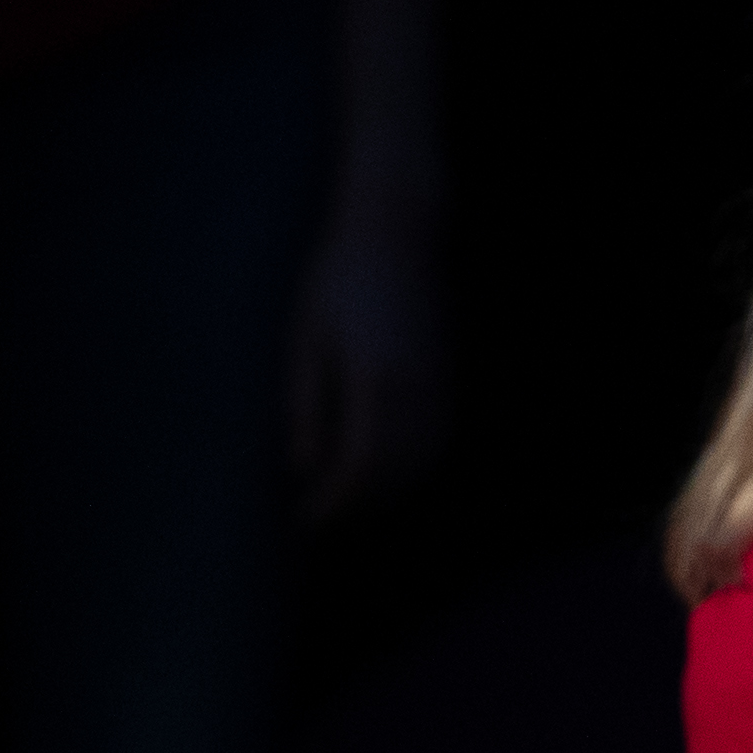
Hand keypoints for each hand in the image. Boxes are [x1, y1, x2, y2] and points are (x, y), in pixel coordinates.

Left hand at [283, 200, 443, 519]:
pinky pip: (438, 440)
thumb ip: (305, 404)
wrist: (397, 227)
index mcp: (376, 377)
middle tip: (321, 525)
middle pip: (395, 474)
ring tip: (348, 505)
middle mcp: (417, 386)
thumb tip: (302, 467)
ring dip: (388, 492)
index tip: (305, 520)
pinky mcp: (449, 375)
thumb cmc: (339, 275)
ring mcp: (440, 381)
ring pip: (423, 462)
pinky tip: (384, 472)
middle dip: (358, 507)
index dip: (334, 502)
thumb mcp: (306, 337)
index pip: (360, 466)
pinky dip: (412, 467)